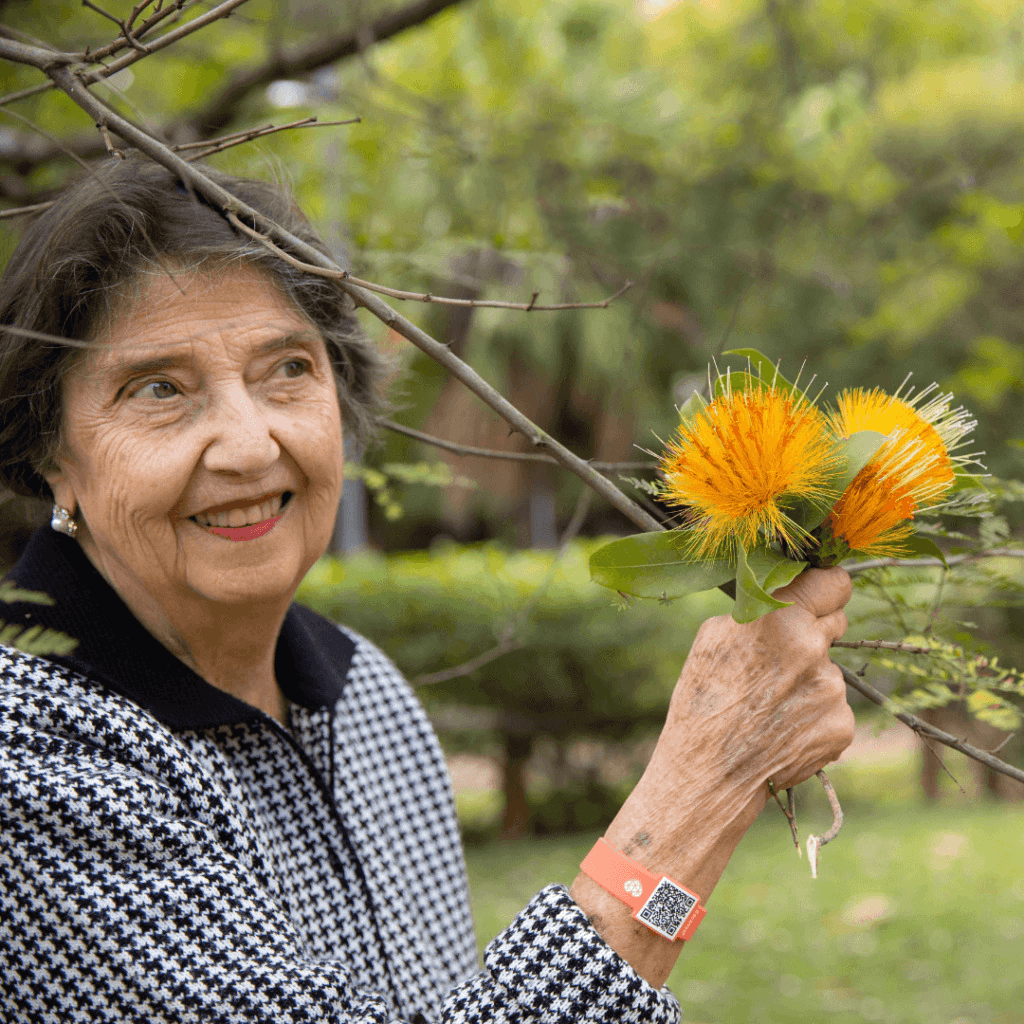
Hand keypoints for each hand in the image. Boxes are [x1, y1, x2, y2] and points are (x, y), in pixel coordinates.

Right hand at [573, 568, 853, 987]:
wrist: (708, 774)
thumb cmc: (702, 699)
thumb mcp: (714, 635)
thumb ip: (758, 609)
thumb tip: (788, 593)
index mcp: (779, 617)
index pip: (833, 581)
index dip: (824, 588)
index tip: (817, 594)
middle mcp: (813, 648)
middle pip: (835, 622)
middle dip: (813, 633)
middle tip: (778, 660)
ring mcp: (832, 690)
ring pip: (830, 670)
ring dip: (809, 680)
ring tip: (769, 705)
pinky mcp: (843, 726)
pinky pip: (835, 707)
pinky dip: (814, 715)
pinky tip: (783, 728)